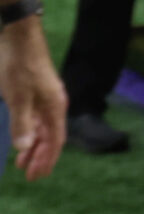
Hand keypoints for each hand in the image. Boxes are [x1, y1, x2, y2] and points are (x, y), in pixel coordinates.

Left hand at [0, 12, 66, 178]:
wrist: (18, 38)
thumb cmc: (20, 67)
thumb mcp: (18, 98)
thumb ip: (22, 123)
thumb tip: (24, 148)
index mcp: (54, 106)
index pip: (56, 139)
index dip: (47, 159)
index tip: (37, 176)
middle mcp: (52, 104)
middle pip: (50, 136)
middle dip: (40, 156)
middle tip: (29, 175)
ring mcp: (43, 98)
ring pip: (41, 128)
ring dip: (33, 146)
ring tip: (21, 162)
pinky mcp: (33, 92)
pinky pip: (34, 119)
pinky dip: (28, 132)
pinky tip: (21, 138)